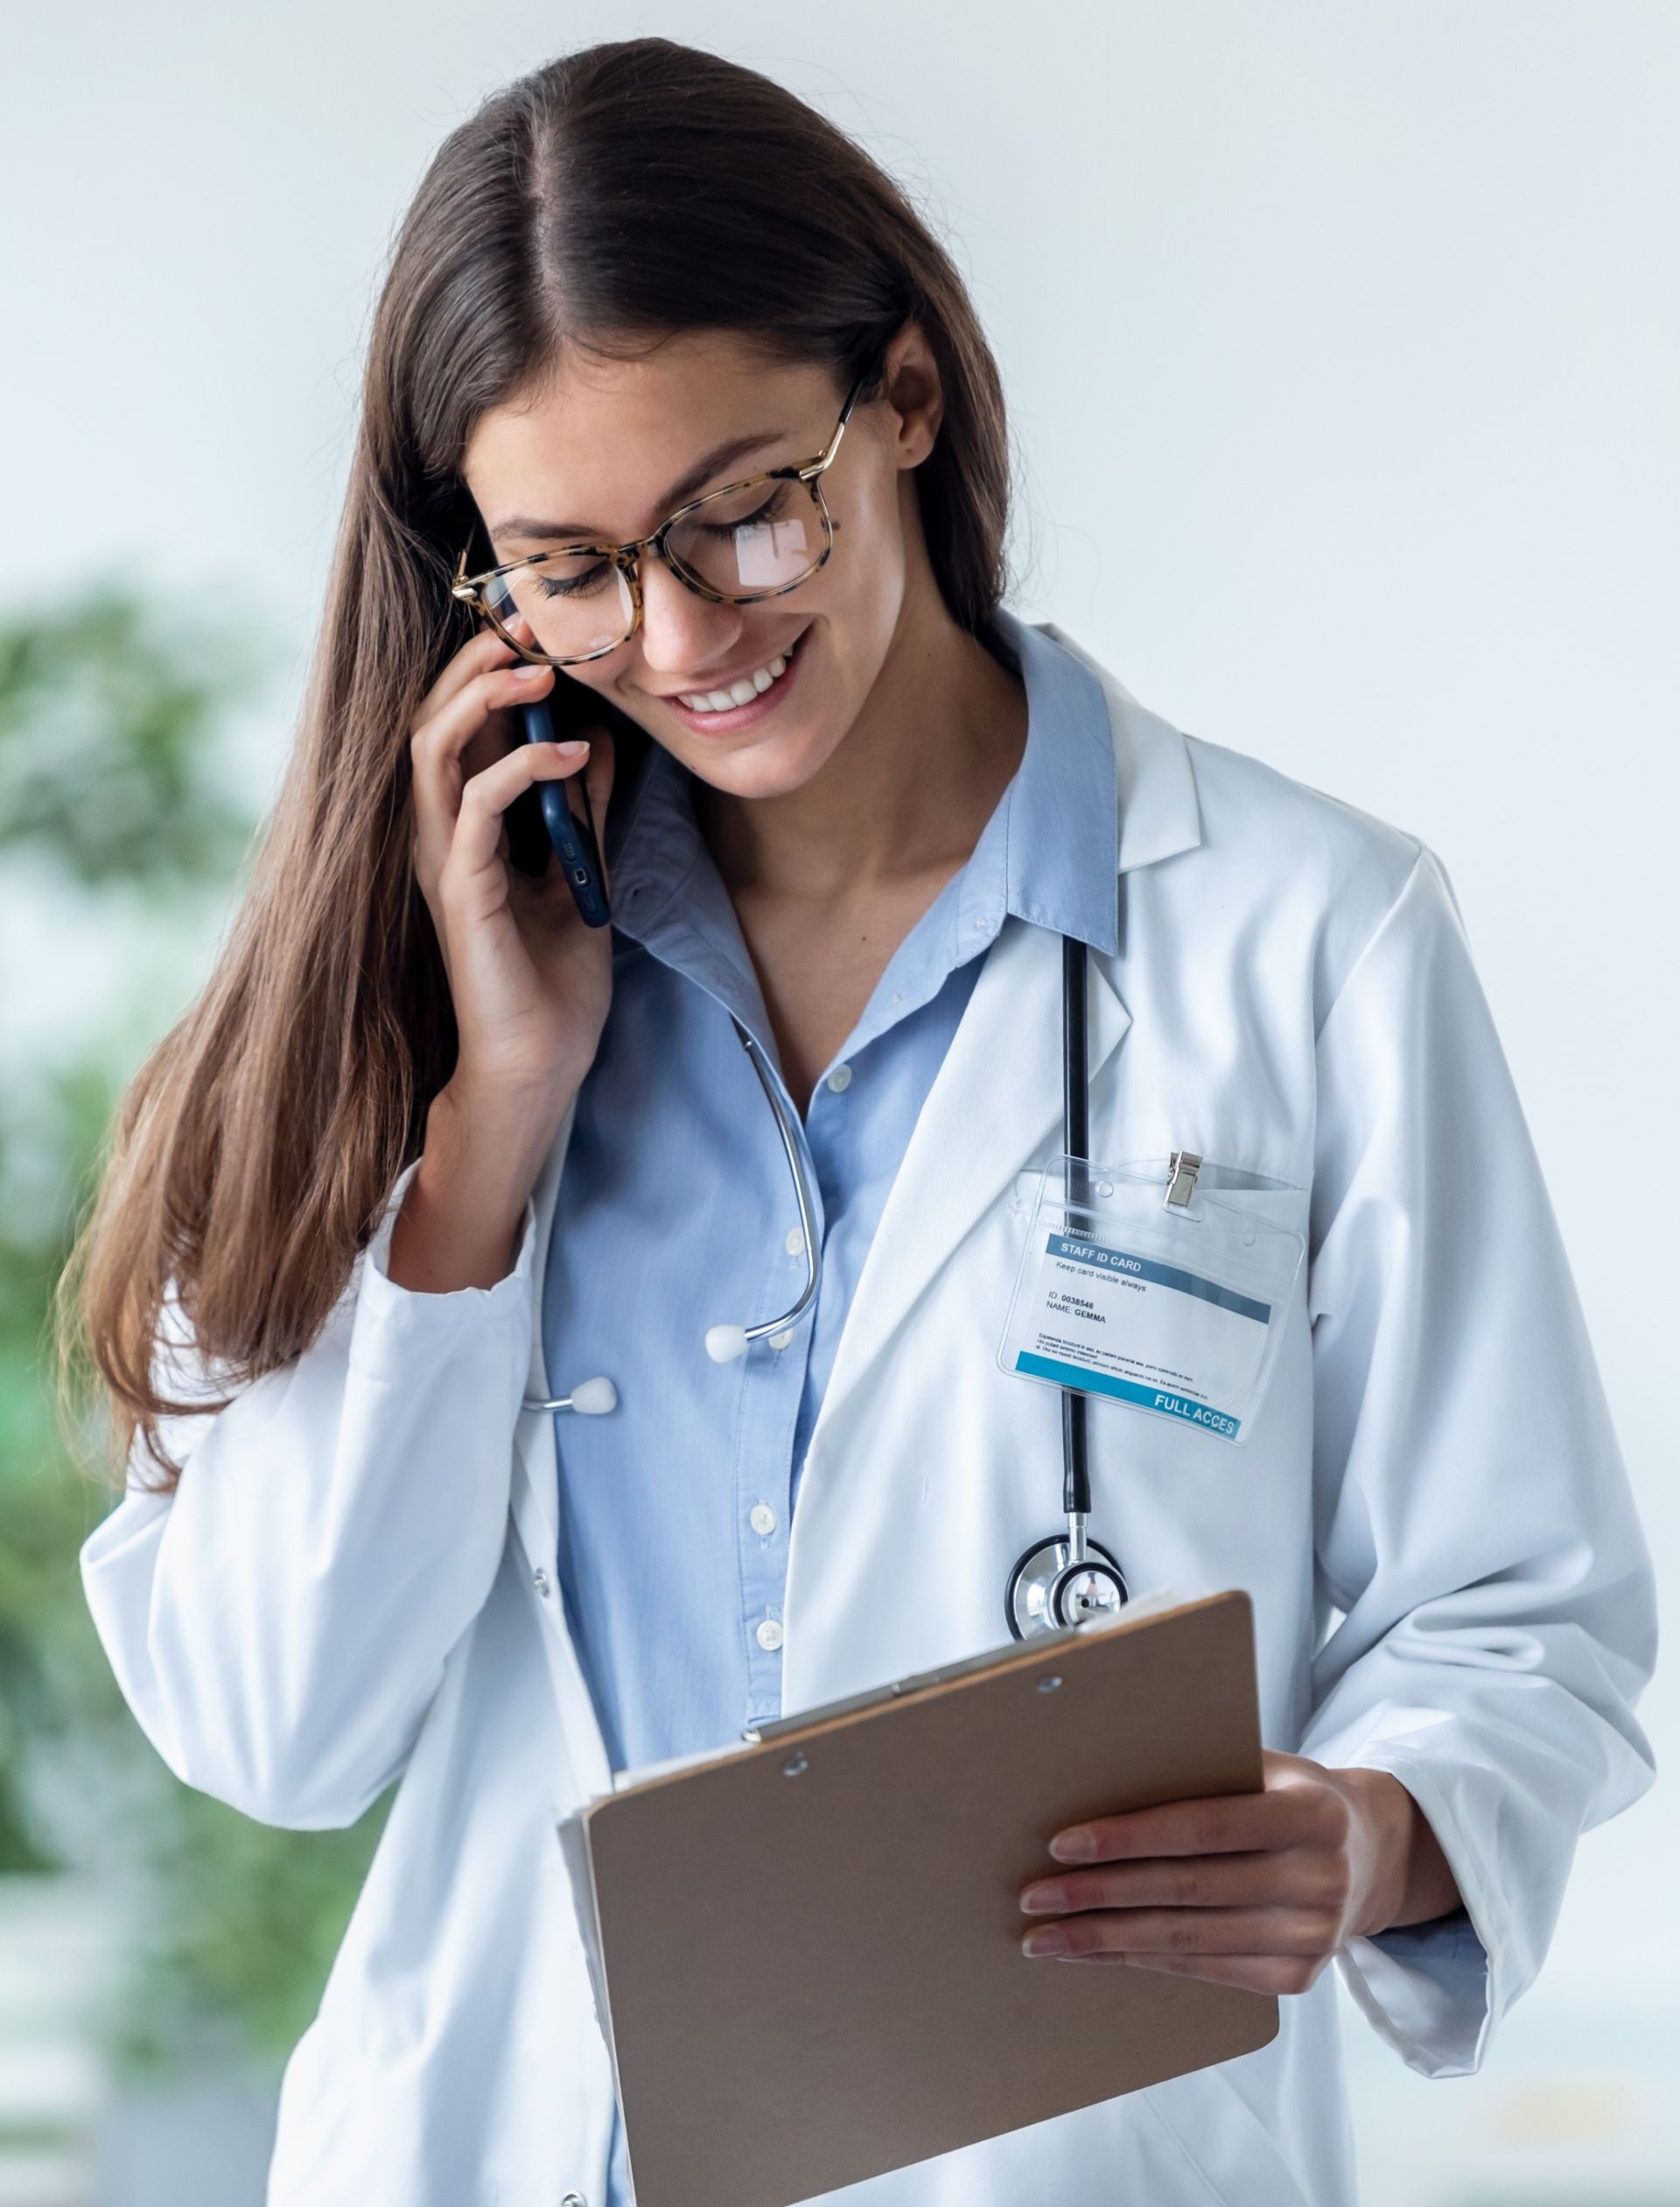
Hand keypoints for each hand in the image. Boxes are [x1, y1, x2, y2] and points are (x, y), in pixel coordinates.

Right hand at [390, 616, 616, 1291]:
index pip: (458, 721)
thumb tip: (596, 739)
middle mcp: (439, 833)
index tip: (543, 624)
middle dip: (475, 659)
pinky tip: (574, 756)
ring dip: (484, 699)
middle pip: (430, 716)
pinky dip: (521, 773)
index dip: (489, 666)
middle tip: (532, 622)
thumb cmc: (553, 982)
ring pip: (432, 749)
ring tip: (541, 670)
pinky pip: (475, 811)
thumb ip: (577, 810)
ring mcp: (443, 861)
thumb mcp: (580, 874)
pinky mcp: (461, 894)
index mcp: (463, 824)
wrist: (539, 1066)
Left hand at [1017, 1751, 1460, 1994]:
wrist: (1372, 1856)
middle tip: (1034, 1895)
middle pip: (1184, 1891)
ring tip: (1045, 1937)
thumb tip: (1102, 1769)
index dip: (1128, 1838)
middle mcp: (1317, 1880)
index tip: (1062, 1844)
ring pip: (1185, 1940)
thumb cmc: (1296, 1796)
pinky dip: (1141, 1961)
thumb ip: (1204, 1769)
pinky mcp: (1295, 1977)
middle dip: (1098, 1895)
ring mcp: (1310, 1936)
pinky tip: (1096, 1954)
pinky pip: (1202, 1969)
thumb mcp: (1268, 1765)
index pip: (1201, 1827)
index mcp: (1310, 1815)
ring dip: (1105, 1941)